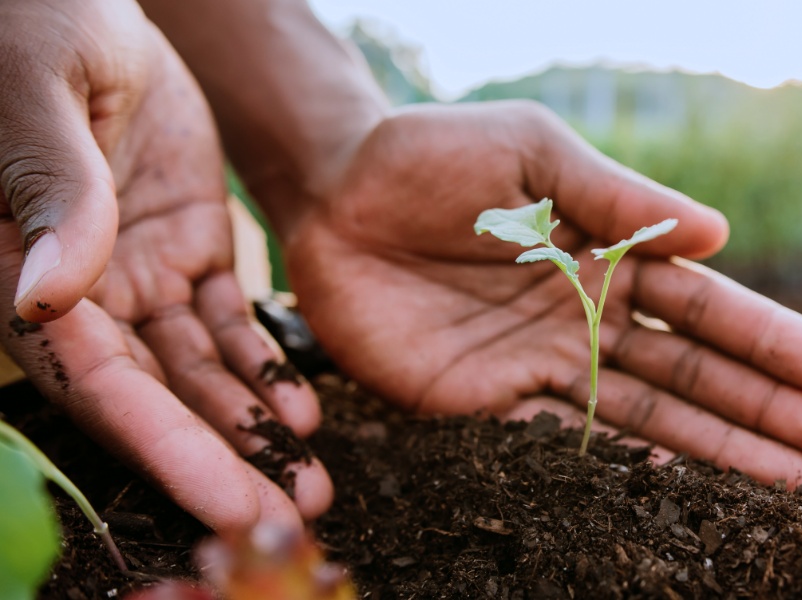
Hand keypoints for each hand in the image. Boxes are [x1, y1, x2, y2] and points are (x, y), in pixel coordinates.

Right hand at [0, 0, 329, 532]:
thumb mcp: (40, 97)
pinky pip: (231, 321)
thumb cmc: (36, 27)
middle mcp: (83, 290)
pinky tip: (303, 411)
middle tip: (288, 518)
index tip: (226, 506)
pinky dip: (265, 365)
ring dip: (253, 428)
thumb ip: (53, 193)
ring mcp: (141, 272)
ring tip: (314, 480)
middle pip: (155, 397)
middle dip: (220, 461)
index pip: (95, 384)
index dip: (162, 450)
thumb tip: (46, 298)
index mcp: (23, 267)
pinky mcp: (190, 247)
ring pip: (200, 371)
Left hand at [277, 101, 801, 485]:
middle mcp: (590, 317)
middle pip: (695, 372)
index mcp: (610, 252)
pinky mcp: (487, 404)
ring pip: (649, 416)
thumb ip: (618, 196)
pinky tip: (690, 496)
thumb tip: (722, 236)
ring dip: (723, 452)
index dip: (767, 340)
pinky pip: (565, 442)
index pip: (704, 305)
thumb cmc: (433, 154)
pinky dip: (628, 469)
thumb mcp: (535, 150)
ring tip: (796, 485)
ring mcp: (543, 366)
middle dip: (769, 410)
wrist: (329, 194)